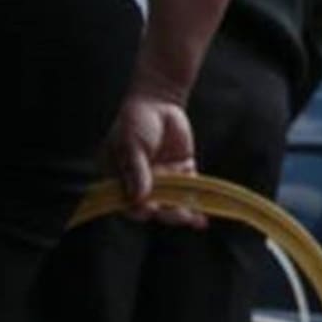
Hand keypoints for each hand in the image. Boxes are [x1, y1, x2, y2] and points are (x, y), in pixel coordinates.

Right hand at [105, 91, 205, 227]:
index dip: (138, 209)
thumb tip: (138, 198)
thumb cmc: (136, 121)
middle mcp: (140, 183)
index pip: (126, 202)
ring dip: (182, 213)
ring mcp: (163, 179)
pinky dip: (196, 205)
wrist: (160, 101)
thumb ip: (136, 171)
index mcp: (119, 178)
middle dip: (166, 213)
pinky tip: (202, 220)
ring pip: (172, 203)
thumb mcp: (131, 144)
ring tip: (193, 220)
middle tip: (180, 217)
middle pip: (153, 206)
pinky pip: (189, 193)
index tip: (150, 209)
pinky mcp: (182, 174)